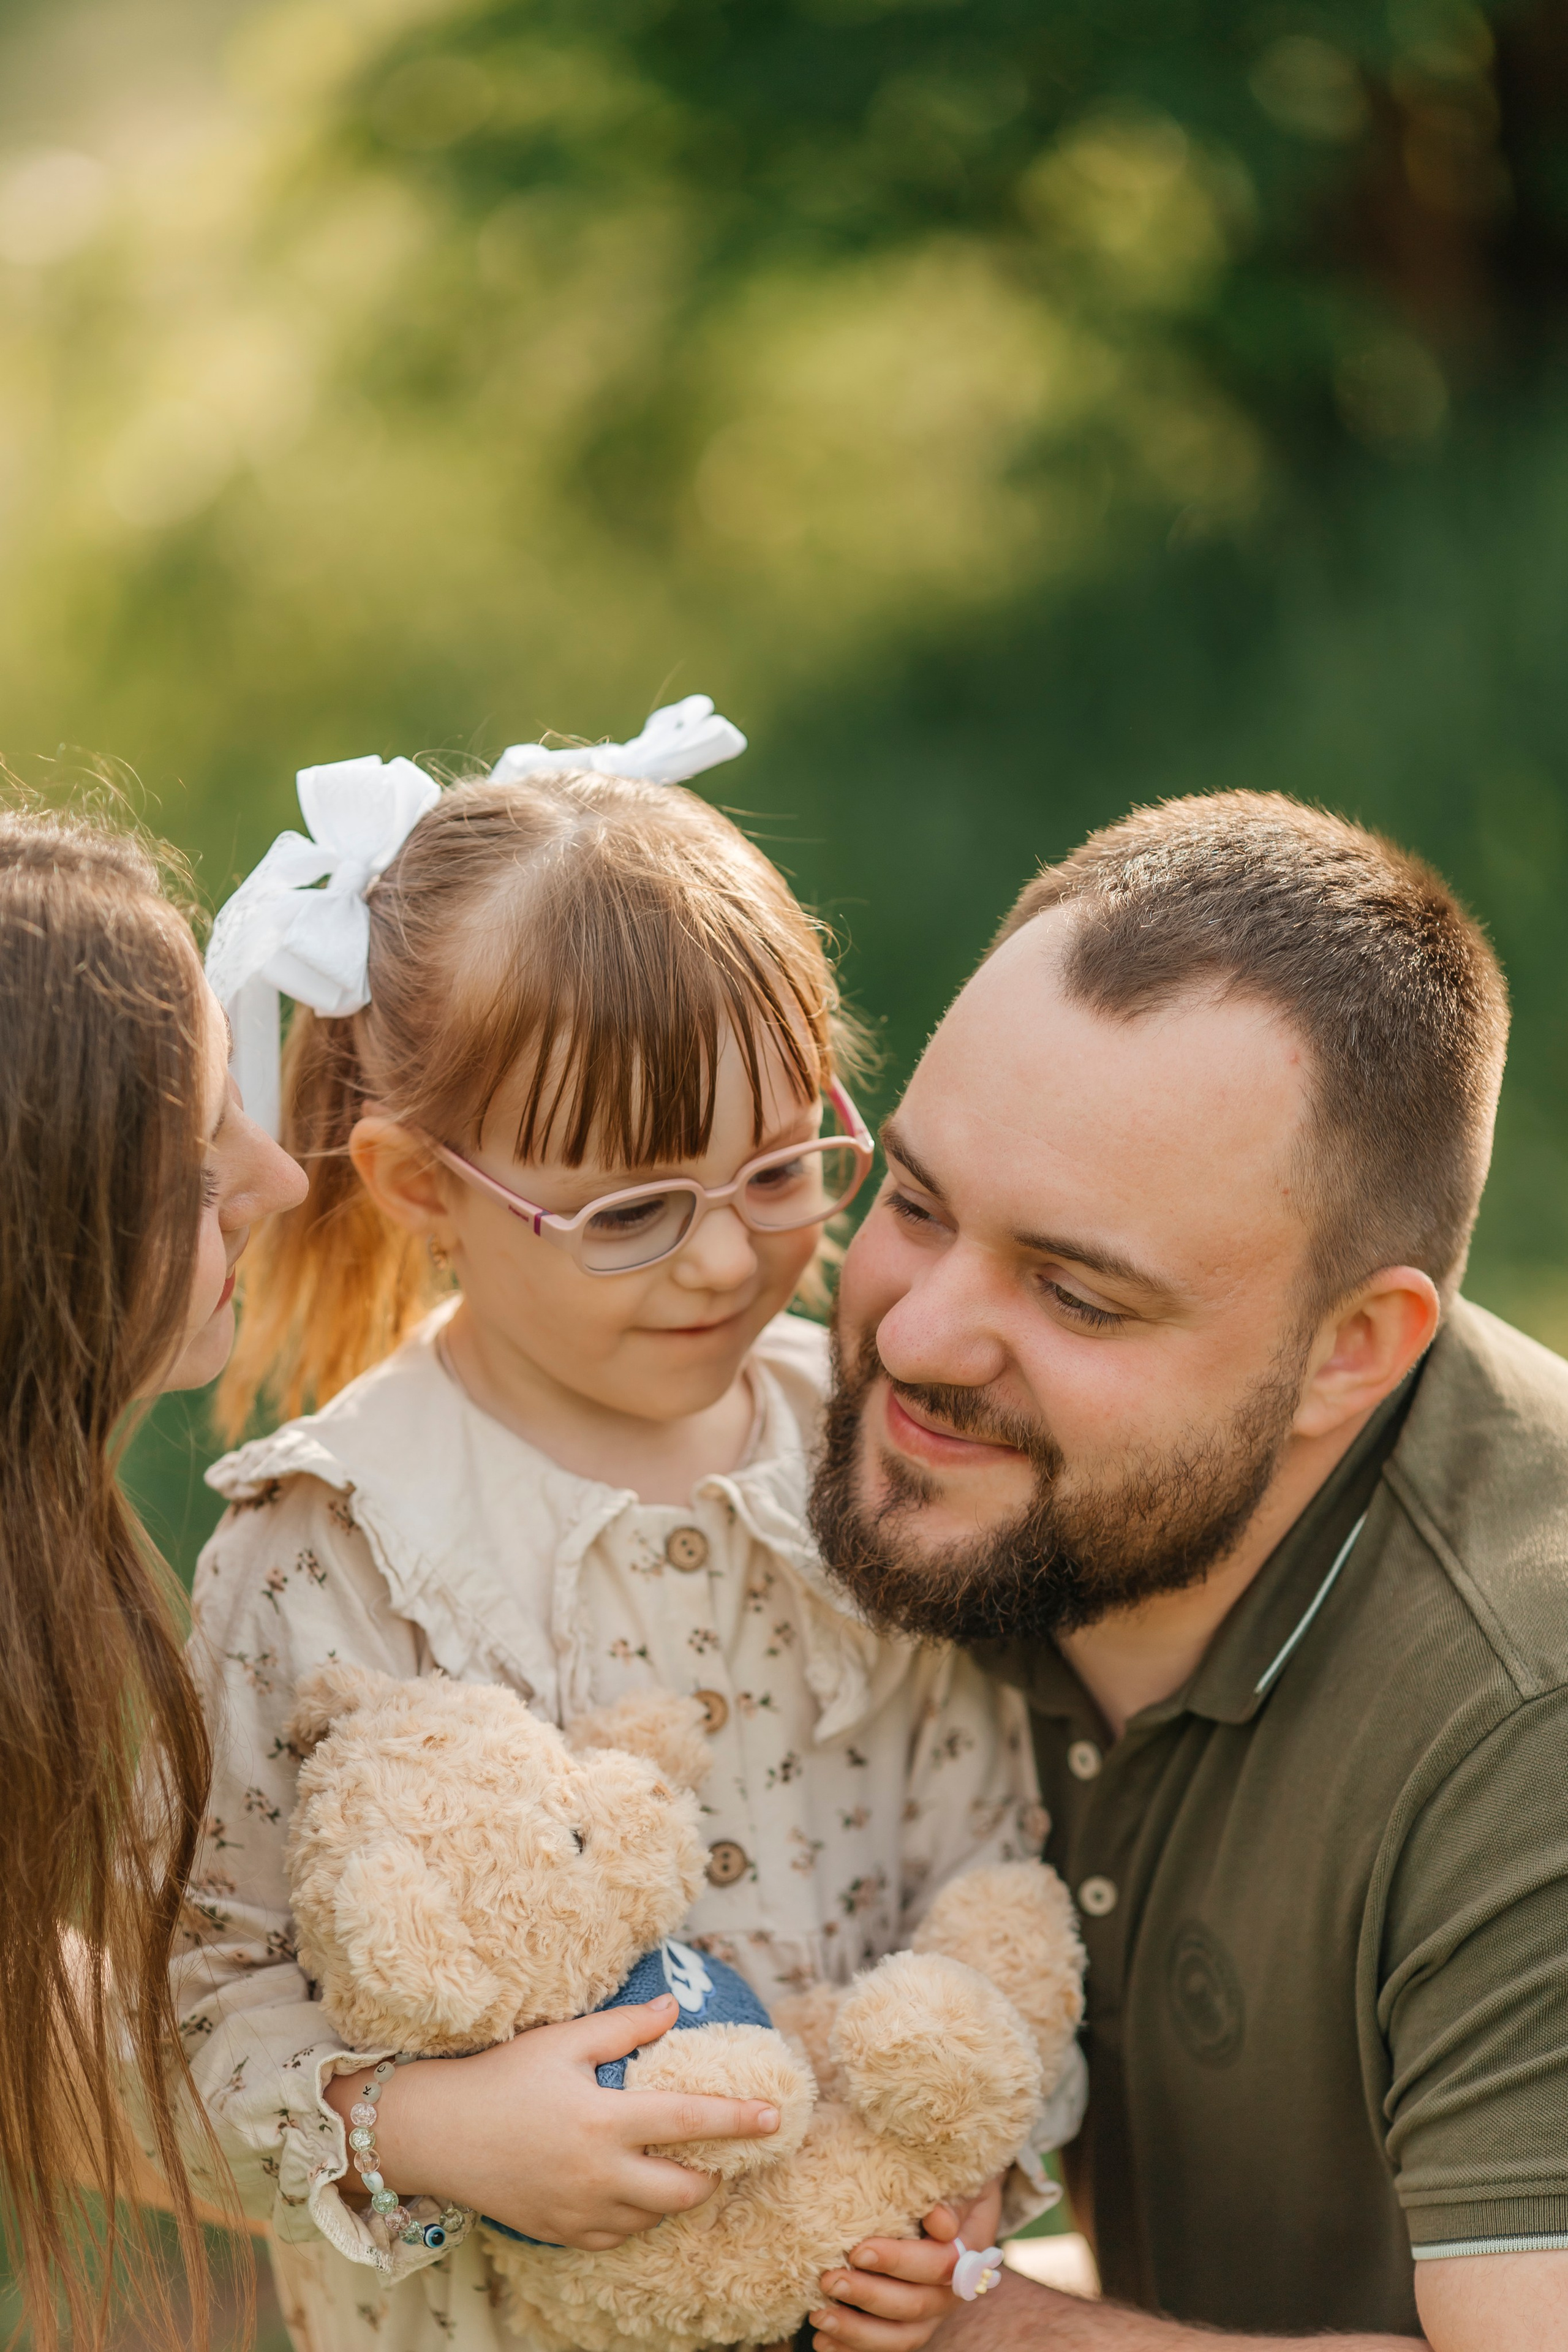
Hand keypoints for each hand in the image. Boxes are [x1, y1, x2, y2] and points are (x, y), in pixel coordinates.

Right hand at [324, 1996, 781, 2250]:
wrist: (437, 2132)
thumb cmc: (500, 2076)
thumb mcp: (563, 2040)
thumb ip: (624, 2027)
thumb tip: (674, 2007)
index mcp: (604, 2120)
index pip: (690, 2120)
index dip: (737, 2119)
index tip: (774, 2117)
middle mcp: (598, 2175)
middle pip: (683, 2190)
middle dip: (712, 2175)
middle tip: (719, 2153)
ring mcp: (579, 2212)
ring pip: (652, 2216)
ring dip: (672, 2194)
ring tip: (673, 2164)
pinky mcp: (561, 2234)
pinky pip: (617, 2236)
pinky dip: (634, 2216)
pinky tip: (628, 2188)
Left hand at [809, 2177, 1005, 2351]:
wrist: (957, 2195)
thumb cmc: (947, 2182)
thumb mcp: (955, 2179)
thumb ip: (948, 2197)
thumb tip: (940, 2221)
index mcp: (968, 2252)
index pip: (939, 2264)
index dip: (898, 2261)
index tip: (858, 2251)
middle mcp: (952, 2290)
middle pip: (916, 2304)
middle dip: (869, 2295)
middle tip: (829, 2280)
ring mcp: (932, 2312)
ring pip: (901, 2336)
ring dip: (857, 2331)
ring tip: (819, 2316)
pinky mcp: (910, 2324)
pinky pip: (887, 2346)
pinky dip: (855, 2348)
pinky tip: (824, 2342)